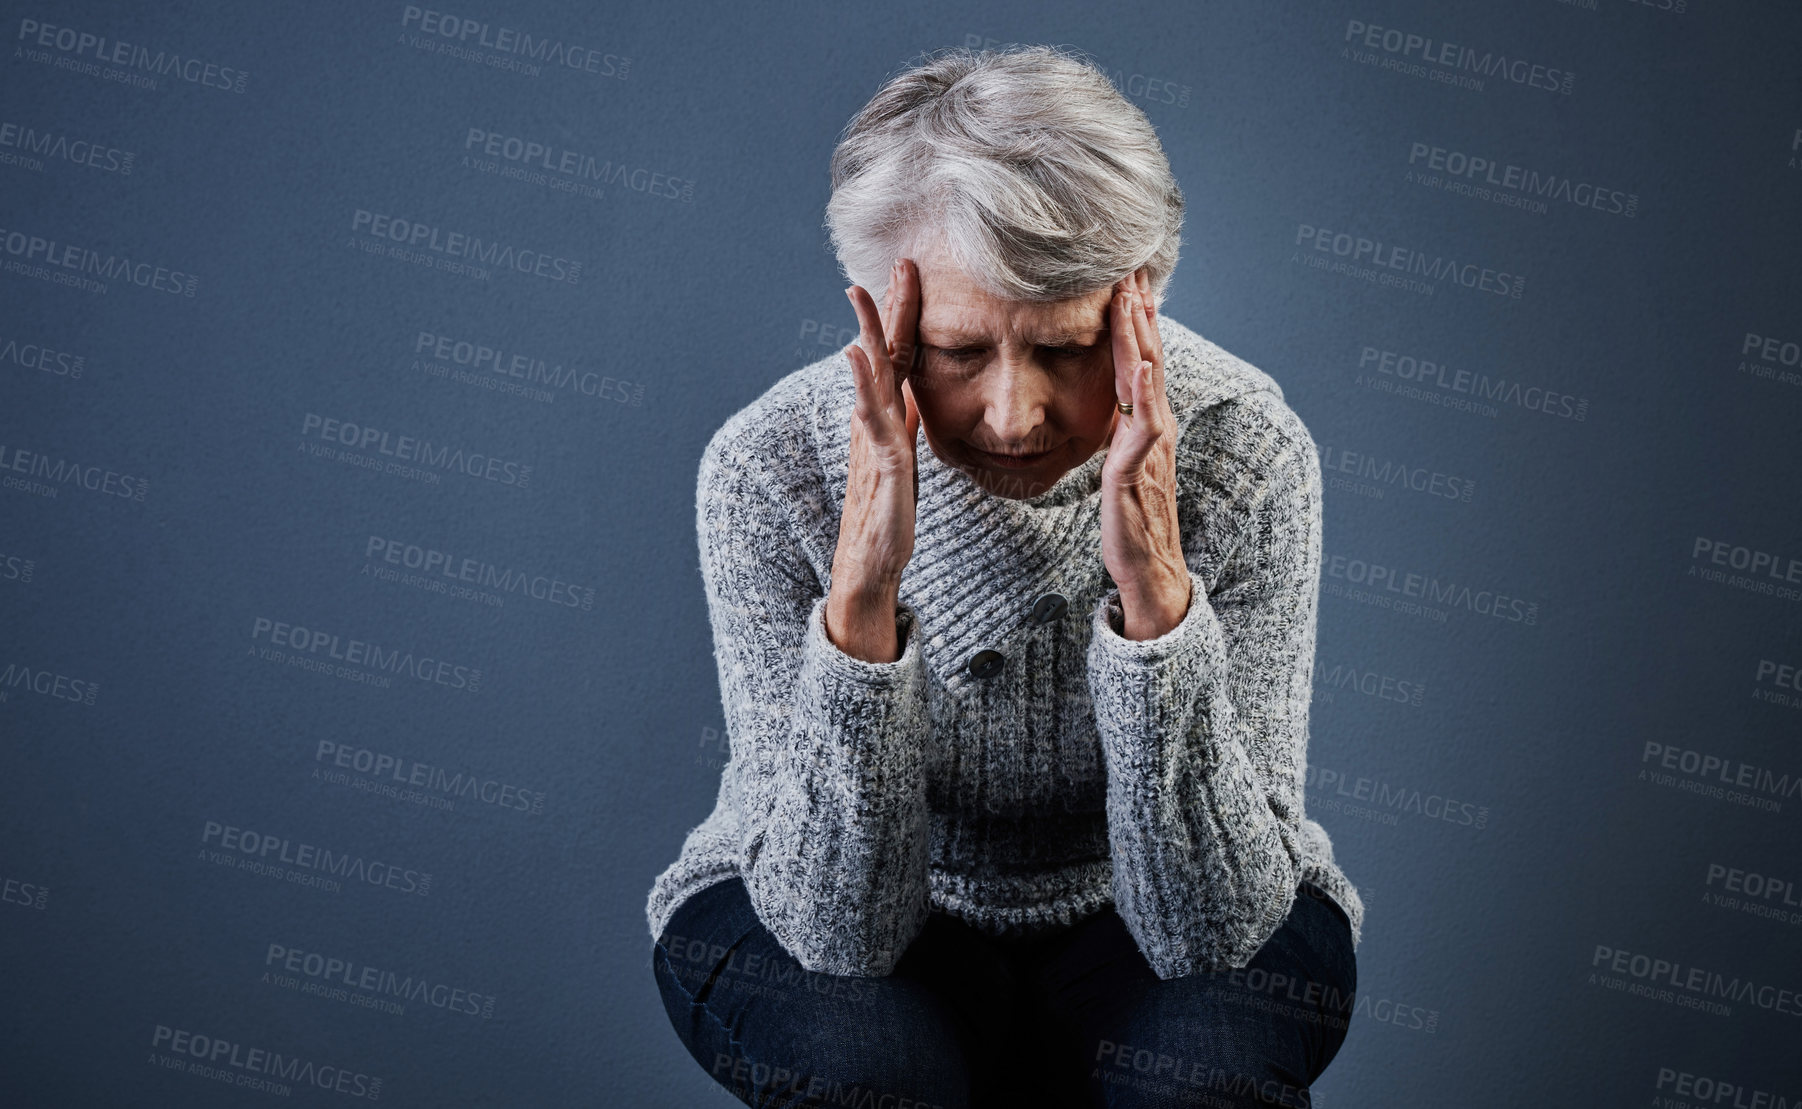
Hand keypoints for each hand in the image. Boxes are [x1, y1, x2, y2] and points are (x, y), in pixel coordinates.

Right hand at [827, 258, 923, 661]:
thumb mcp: (902, 457)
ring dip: (867, 332)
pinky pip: (872, 417)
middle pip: (882, 353)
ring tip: (861, 293)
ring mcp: (874, 439)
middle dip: (888, 307)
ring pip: (871, 376)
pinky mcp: (882, 463)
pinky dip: (862, 384)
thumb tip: (912, 394)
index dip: (903, 315)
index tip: (910, 273)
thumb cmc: (886, 511)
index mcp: (887, 416)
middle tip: (897, 262)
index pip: (898, 356)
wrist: (871, 560)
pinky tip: (857, 356)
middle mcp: (875, 420)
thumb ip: (904, 423)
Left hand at [1100, 269, 1192, 640]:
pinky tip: (1138, 367)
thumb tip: (1109, 401)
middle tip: (1129, 265)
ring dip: (1140, 338)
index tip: (1123, 278)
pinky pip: (1142, 427)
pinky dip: (1143, 394)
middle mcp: (1154, 427)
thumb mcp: (1120, 462)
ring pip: (1147, 381)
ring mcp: (1149, 448)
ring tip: (1133, 298)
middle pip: (1147, 356)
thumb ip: (1118, 429)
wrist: (1148, 570)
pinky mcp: (1135, 472)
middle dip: (1138, 312)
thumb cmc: (1130, 520)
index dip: (1133, 319)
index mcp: (1146, 422)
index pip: (1141, 358)